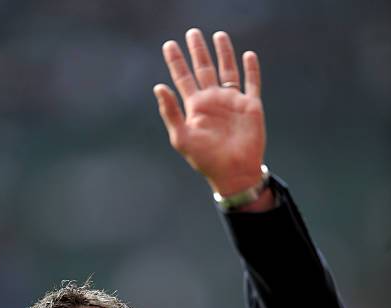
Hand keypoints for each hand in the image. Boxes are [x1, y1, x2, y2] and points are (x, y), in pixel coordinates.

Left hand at [154, 28, 265, 196]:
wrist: (233, 173)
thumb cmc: (206, 160)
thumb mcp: (182, 138)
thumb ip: (170, 112)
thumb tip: (158, 86)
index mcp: (195, 107)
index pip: (183, 78)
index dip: (176, 61)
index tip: (169, 45)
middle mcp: (213, 101)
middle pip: (204, 69)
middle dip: (198, 51)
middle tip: (192, 32)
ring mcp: (232, 102)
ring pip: (227, 70)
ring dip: (223, 53)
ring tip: (219, 35)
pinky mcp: (250, 106)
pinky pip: (251, 83)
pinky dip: (251, 69)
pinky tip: (248, 55)